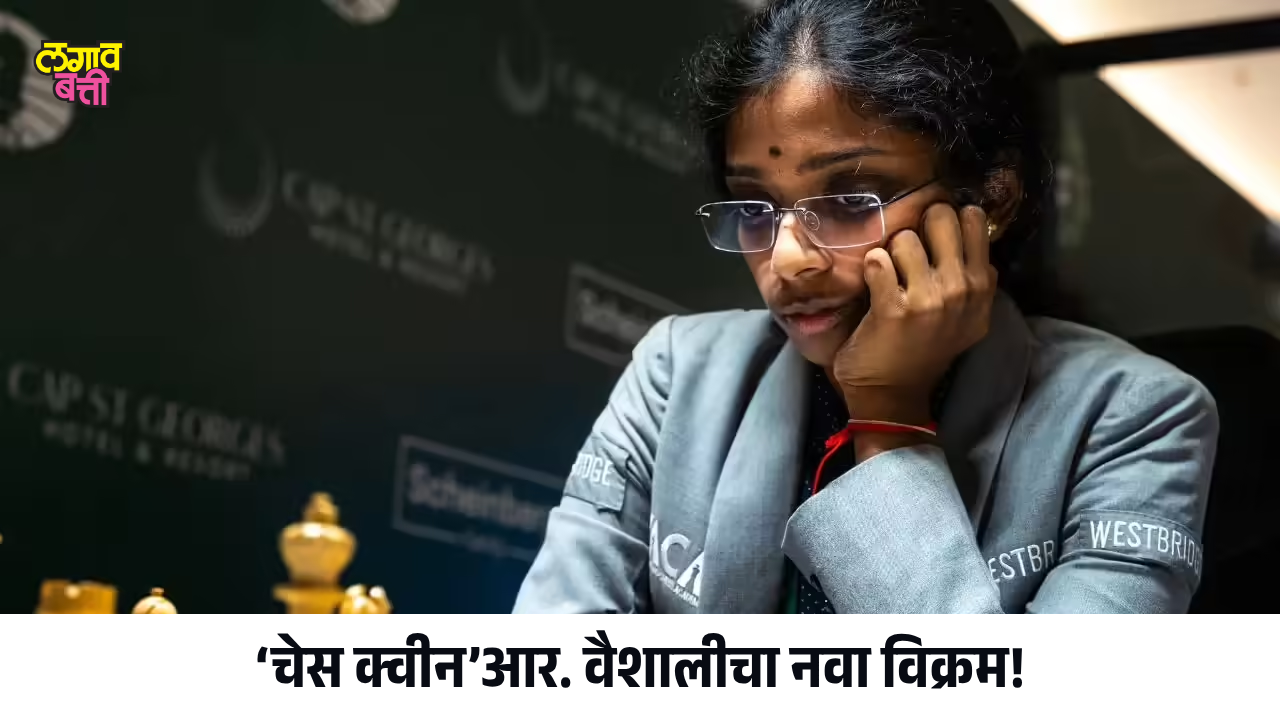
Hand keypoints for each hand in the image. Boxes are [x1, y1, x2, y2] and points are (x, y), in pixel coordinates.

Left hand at [833, 204, 997, 424]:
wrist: (893, 395)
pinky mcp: (895, 309)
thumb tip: (963, 226)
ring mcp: (930, 300)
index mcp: (983, 286)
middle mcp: (963, 289)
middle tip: (906, 249)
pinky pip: (878, 261)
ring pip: (906, 237)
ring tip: (889, 274)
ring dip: (890, 251)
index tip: (930, 235)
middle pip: (942, 216)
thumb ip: (969, 274)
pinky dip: (871, 268)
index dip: (945, 218)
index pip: (972, 219)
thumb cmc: (923, 348)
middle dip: (918, 225)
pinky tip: (873, 284)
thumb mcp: (965, 315)